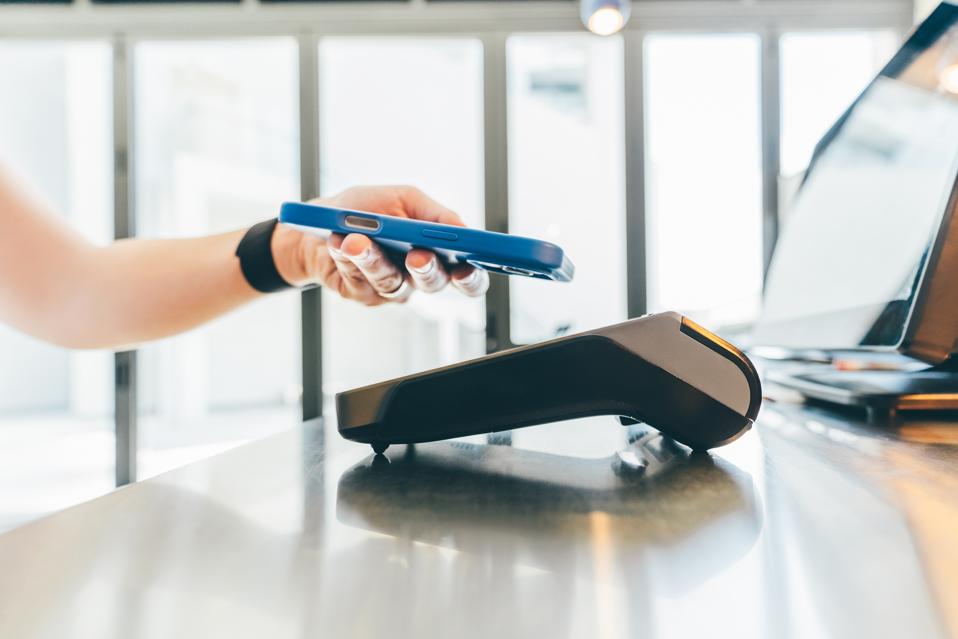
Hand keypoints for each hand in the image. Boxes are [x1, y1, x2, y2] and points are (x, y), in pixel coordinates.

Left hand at [271, 185, 488, 305]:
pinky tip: (339, 241)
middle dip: (425, 268)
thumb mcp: (406, 199)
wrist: (323, 217)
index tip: (466, 268)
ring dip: (374, 259)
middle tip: (415, 256)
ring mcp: (388, 289)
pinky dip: (346, 256)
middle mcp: (417, 277)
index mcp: (438, 255)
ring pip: (390, 282)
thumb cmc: (370, 209)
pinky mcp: (359, 293)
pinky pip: (357, 280)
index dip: (472, 279)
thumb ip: (437, 215)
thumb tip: (462, 231)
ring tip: (358, 241)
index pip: (467, 278)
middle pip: (433, 284)